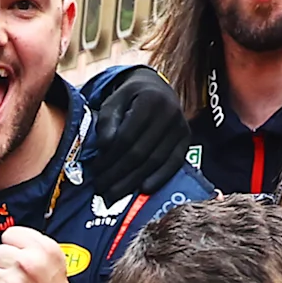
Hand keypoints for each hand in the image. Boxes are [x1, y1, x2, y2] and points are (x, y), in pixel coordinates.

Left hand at [80, 63, 192, 202]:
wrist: (157, 89)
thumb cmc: (130, 98)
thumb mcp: (114, 101)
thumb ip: (107, 121)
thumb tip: (104, 147)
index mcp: (150, 100)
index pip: (126, 137)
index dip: (109, 157)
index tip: (94, 171)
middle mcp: (170, 112)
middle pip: (140, 152)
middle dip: (118, 173)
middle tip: (100, 188)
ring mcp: (180, 126)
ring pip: (155, 160)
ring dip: (133, 180)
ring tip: (114, 194)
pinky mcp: (187, 138)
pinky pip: (174, 163)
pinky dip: (159, 178)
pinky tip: (143, 189)